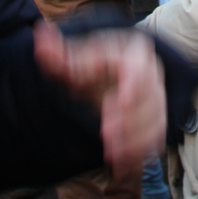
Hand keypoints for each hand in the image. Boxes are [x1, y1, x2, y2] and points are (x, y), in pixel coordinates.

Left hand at [34, 23, 167, 172]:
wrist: (113, 76)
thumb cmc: (94, 65)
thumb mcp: (76, 58)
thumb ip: (58, 52)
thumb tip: (40, 34)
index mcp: (135, 56)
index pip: (139, 70)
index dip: (133, 85)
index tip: (122, 102)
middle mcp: (152, 79)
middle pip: (151, 99)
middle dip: (130, 119)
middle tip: (105, 132)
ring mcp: (157, 101)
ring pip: (156, 122)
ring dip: (136, 140)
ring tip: (111, 152)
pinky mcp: (156, 122)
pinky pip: (156, 139)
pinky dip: (140, 153)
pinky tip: (121, 164)